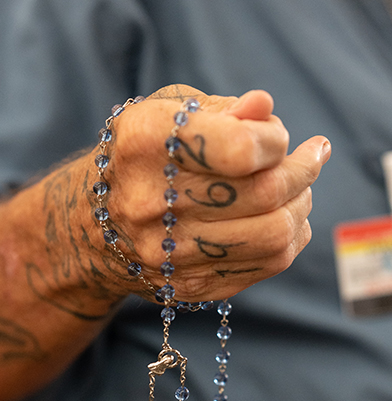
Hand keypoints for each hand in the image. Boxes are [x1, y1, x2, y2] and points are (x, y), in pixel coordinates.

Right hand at [85, 84, 330, 301]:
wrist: (94, 225)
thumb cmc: (142, 158)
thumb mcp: (167, 114)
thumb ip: (220, 110)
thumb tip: (266, 109)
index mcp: (145, 144)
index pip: (240, 149)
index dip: (276, 141)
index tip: (279, 138)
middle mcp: (151, 203)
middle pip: (264, 194)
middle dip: (304, 171)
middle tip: (311, 158)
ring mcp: (169, 253)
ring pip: (274, 236)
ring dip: (302, 207)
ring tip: (300, 190)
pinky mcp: (188, 285)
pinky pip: (266, 265)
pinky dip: (291, 237)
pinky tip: (285, 218)